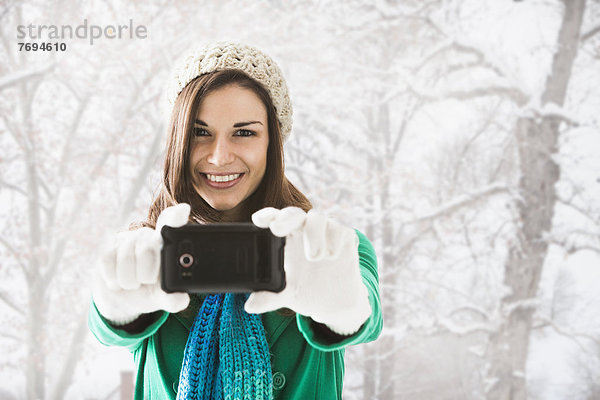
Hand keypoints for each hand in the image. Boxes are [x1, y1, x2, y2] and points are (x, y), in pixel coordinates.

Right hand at [92, 204, 191, 324]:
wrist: (122, 297)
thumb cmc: (149, 290)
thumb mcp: (162, 297)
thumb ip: (173, 299)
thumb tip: (181, 300)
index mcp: (167, 243)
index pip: (173, 223)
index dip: (176, 216)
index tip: (182, 209)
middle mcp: (148, 236)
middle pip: (148, 247)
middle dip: (146, 273)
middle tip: (147, 281)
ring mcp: (127, 239)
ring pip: (126, 257)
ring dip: (129, 280)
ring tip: (133, 282)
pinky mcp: (107, 247)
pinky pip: (108, 260)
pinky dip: (113, 278)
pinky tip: (118, 280)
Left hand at [245, 207, 370, 334]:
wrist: (335, 302)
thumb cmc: (306, 290)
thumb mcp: (287, 295)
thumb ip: (270, 298)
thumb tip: (251, 305)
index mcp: (284, 239)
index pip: (274, 220)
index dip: (266, 216)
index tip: (258, 221)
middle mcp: (303, 231)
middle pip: (294, 213)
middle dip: (285, 217)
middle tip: (277, 228)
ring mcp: (324, 232)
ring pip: (318, 218)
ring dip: (314, 235)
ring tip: (313, 257)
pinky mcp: (344, 238)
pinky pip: (341, 229)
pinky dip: (335, 240)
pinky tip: (332, 256)